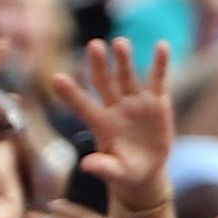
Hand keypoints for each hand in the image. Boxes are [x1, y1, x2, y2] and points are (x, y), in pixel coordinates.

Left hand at [45, 39, 175, 208]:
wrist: (147, 169)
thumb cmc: (126, 172)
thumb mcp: (116, 173)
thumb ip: (102, 168)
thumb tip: (85, 166)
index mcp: (101, 124)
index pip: (82, 105)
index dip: (70, 93)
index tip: (56, 79)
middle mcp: (115, 108)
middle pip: (104, 83)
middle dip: (99, 65)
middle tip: (94, 45)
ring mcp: (135, 102)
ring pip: (128, 77)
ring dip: (124, 60)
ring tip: (120, 44)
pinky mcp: (156, 102)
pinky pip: (158, 80)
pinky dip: (160, 64)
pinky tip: (162, 46)